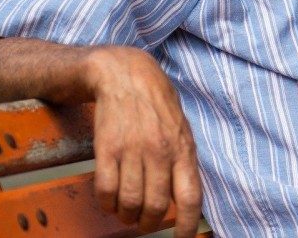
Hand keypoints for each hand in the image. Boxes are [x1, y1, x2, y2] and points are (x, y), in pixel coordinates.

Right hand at [84, 46, 202, 237]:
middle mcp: (160, 152)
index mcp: (183, 149)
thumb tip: (186, 195)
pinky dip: (106, 203)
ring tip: (125, 212)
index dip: (187, 225)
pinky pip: (106, 190)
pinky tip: (109, 199)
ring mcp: (133, 151)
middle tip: (144, 221)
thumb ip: (183, 160)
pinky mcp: (107, 149)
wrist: (125, 75)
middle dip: (149, 222)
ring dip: (126, 215)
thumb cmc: (156, 103)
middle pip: (156, 206)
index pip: (190, 197)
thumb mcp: (181, 128)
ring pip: (129, 202)